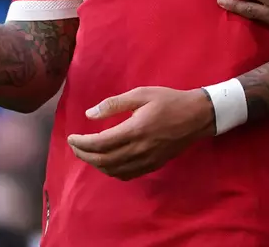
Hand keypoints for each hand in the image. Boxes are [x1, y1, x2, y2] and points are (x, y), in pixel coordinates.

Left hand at [67, 87, 214, 179]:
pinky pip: (126, 175)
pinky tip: (107, 162)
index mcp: (134, 130)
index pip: (99, 144)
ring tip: (88, 153)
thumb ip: (114, 104)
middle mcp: (138, 149)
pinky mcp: (152, 165)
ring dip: (96, 164)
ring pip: (113, 170)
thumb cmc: (169, 101)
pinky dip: (111, 171)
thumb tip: (90, 114)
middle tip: (75, 146)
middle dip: (84, 154)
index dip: (81, 143)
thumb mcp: (141, 94)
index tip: (71, 137)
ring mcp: (146, 160)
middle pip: (102, 160)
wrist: (197, 116)